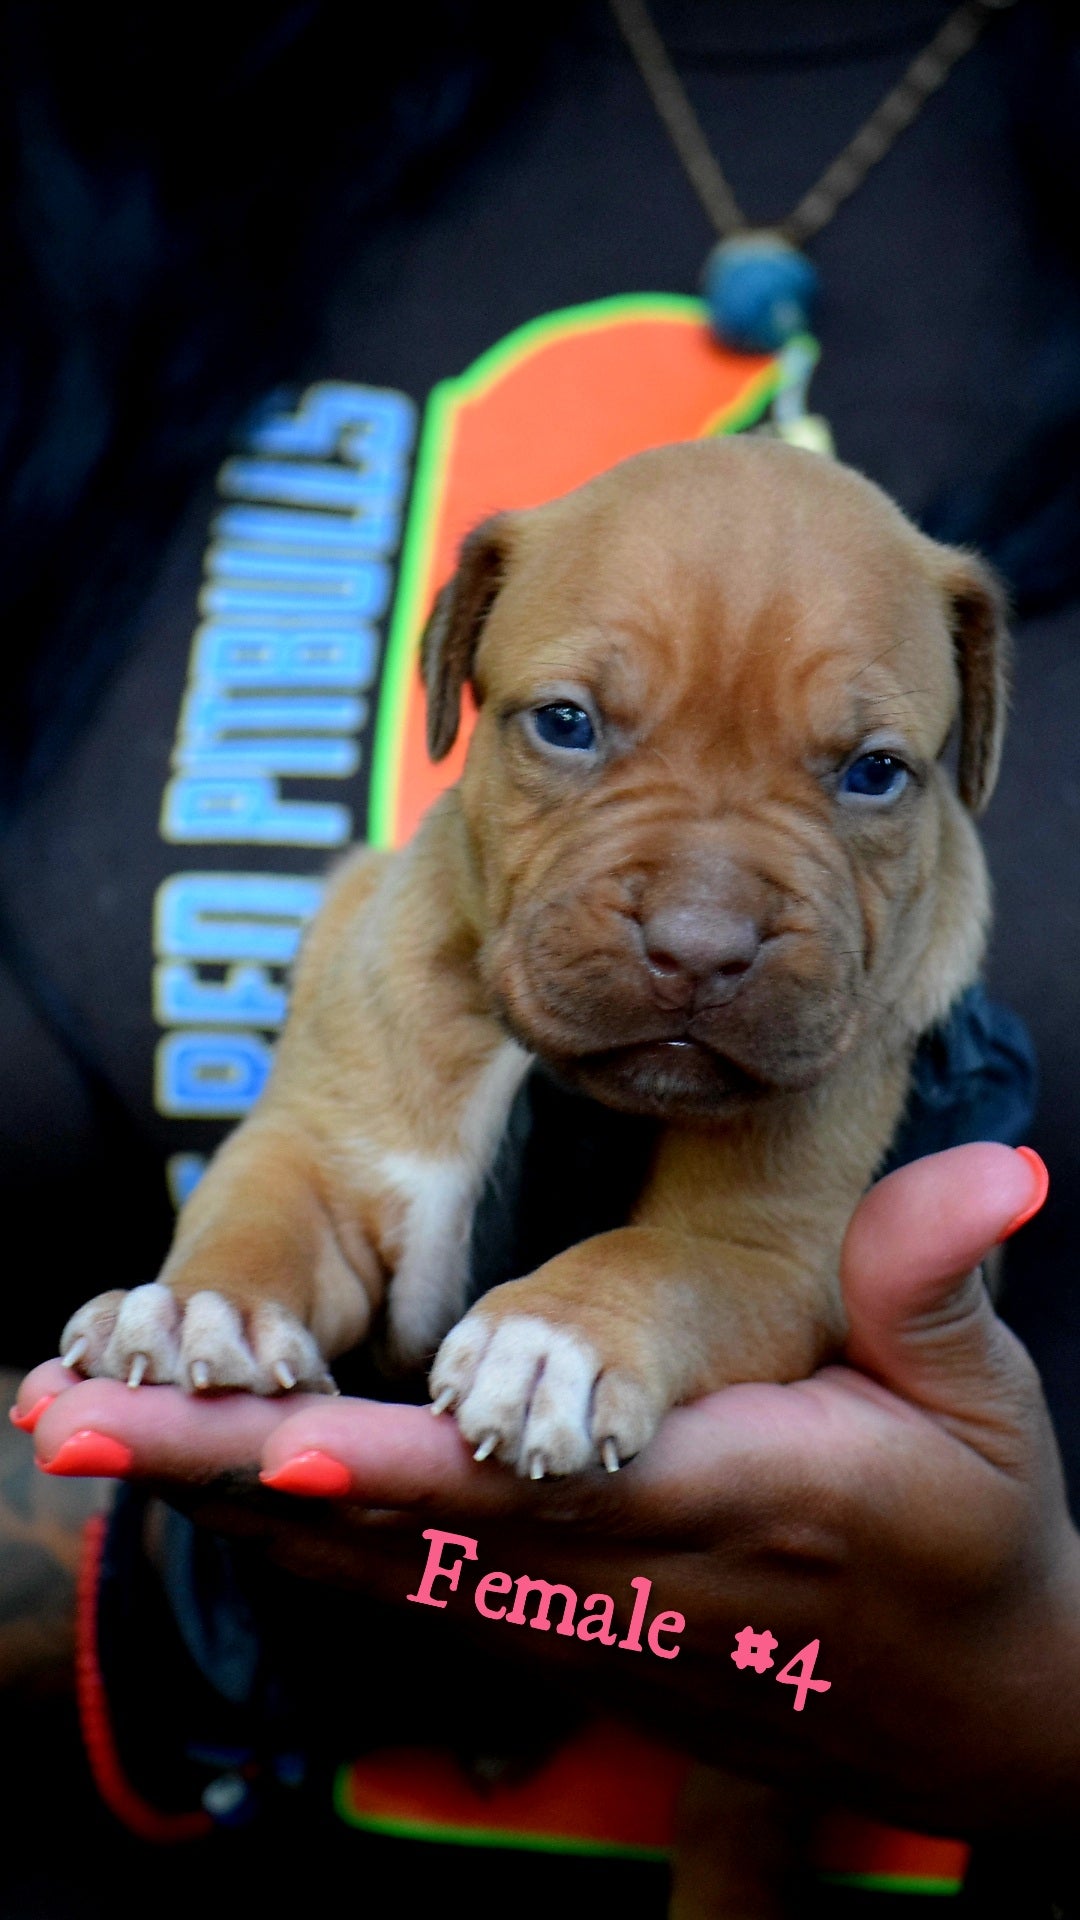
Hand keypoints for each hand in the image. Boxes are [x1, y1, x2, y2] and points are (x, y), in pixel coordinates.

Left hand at [17, 1144, 1078, 1833]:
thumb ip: (938, 1285)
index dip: (412, 1471)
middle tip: (78, 1420)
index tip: (290, 1444)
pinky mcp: (544, 1629)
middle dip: (230, 1477)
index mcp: (716, 1499)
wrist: (973, 1704)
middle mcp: (609, 1574)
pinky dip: (275, 1531)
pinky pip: (384, 1585)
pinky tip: (191, 1482)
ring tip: (82, 1430)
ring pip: (362, 1567)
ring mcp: (563, 1617)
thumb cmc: (971, 1534)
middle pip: (394, 1531)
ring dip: (217, 1501)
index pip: (542, 1487)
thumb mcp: (984, 1406)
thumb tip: (990, 1168)